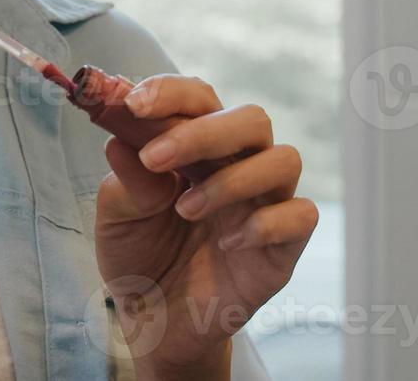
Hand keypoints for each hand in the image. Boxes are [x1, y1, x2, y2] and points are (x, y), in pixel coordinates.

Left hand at [93, 75, 317, 378]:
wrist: (154, 325)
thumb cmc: (138, 258)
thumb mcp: (116, 218)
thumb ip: (125, 180)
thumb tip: (120, 141)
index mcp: (196, 147)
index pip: (199, 99)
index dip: (171, 92)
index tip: (133, 104)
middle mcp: (237, 166)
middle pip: (251, 119)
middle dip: (204, 132)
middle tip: (155, 157)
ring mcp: (264, 204)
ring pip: (283, 160)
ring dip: (231, 179)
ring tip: (184, 210)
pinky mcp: (283, 247)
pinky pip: (301, 216)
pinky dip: (265, 223)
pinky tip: (227, 242)